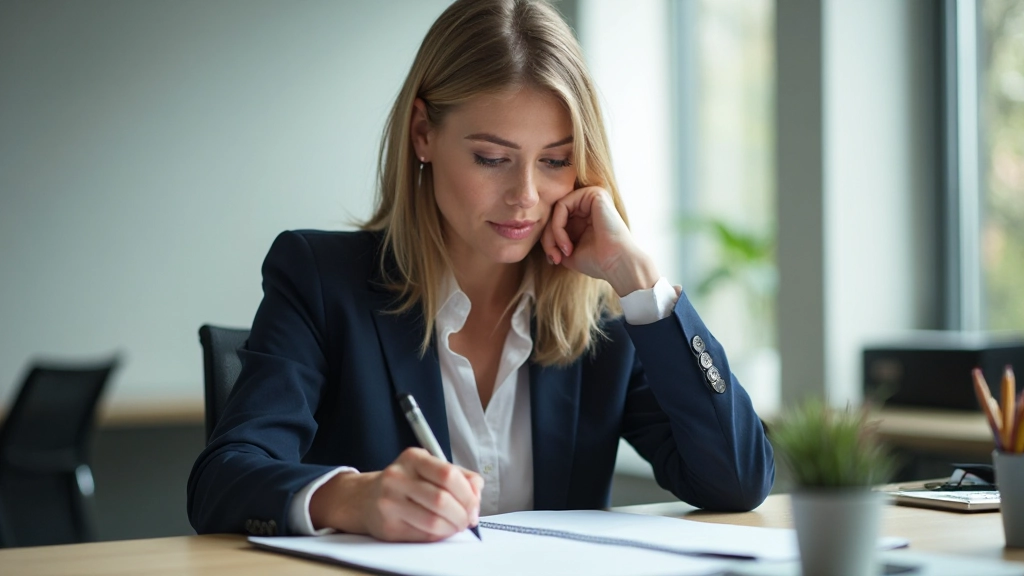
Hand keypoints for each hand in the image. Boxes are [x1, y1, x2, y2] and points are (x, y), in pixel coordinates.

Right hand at [310, 447, 482, 541]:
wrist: (365, 498)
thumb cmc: (406, 482)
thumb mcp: (429, 468)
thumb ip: (460, 476)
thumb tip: (476, 495)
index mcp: (412, 458)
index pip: (448, 474)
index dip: (467, 493)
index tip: (474, 504)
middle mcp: (397, 477)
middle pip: (441, 500)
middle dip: (462, 514)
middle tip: (468, 519)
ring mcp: (389, 502)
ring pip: (433, 521)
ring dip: (452, 528)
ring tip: (456, 526)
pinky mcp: (388, 526)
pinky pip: (422, 535)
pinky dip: (439, 535)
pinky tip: (441, 530)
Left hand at [540, 186, 659, 295]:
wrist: (617, 265)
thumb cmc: (597, 262)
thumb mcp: (568, 251)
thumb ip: (554, 239)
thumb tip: (539, 235)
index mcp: (586, 214)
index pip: (557, 219)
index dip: (549, 240)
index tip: (554, 260)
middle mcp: (589, 203)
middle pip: (554, 213)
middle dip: (548, 238)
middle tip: (554, 257)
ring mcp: (592, 196)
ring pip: (556, 209)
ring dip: (552, 234)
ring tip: (562, 252)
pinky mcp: (593, 194)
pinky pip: (562, 205)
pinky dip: (558, 226)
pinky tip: (566, 243)